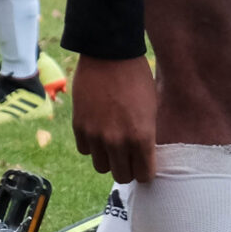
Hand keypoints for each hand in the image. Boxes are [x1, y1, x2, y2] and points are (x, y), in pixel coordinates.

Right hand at [68, 54, 156, 183]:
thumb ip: (146, 135)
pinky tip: (99, 132)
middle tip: (130, 157)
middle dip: (128, 168)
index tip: (146, 165)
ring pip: (101, 166)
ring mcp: (96, 135)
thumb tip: (142, 154)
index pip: (144, 175)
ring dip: (109, 159)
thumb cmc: (137, 78)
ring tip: (114, 144)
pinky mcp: (79, 127)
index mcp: (142, 137)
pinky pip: (85, 150)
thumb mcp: (152, 108)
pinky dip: (92, 146)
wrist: (109, 55)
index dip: (146, 171)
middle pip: (122, 176)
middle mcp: (117, 141)